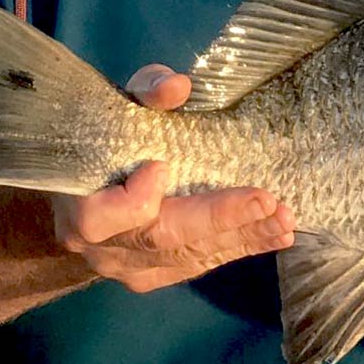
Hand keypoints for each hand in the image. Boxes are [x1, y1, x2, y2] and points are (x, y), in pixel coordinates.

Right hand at [50, 64, 294, 292]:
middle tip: (267, 203)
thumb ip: (145, 92)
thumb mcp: (121, 104)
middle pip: (162, 238)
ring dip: (243, 238)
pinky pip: (199, 264)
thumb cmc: (106, 136)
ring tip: (284, 223)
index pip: (100, 218)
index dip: (133, 200)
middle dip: (219, 220)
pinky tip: (273, 235)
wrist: (83, 188)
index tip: (161, 167)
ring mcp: (127, 268)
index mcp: (78, 206)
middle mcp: (101, 247)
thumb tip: (178, 86)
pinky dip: (240, 247)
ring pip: (189, 257)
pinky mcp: (155, 276)